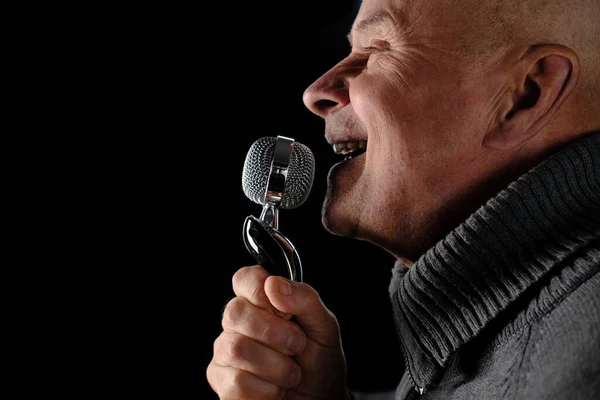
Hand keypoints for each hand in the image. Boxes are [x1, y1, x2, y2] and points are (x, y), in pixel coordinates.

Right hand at [207, 265, 348, 399]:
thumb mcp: (323, 325)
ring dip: (276, 366)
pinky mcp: (221, 381)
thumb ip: (304, 298)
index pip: (244, 279)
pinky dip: (267, 390)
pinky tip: (276, 389)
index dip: (260, 291)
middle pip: (235, 313)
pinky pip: (236, 382)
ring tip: (291, 372)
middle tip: (297, 345)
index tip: (285, 311)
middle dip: (275, 333)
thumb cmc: (319, 359)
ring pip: (236, 349)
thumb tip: (274, 284)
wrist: (321, 398)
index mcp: (262, 301)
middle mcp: (238, 322)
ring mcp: (225, 351)